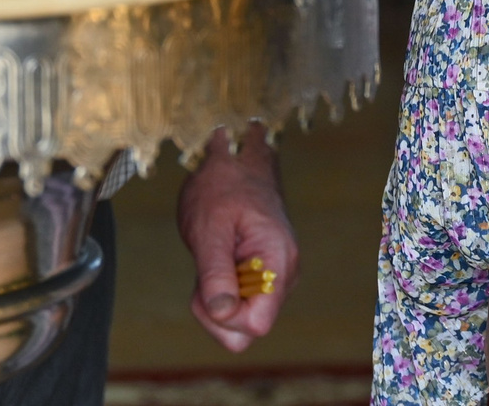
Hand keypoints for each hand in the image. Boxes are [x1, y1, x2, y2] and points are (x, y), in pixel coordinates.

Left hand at [176, 124, 296, 352]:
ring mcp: (276, 276)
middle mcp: (284, 275)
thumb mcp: (210, 228)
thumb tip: (221, 312)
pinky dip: (221, 291)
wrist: (235, 159)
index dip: (225, 316)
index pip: (257, 323)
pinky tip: (217, 262)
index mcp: (279, 262)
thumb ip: (216, 272)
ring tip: (210, 262)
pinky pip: (240, 303)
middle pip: (249, 328)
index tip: (207, 286)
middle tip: (204, 275)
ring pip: (243, 319)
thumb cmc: (222, 186)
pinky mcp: (264, 276)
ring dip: (216, 301)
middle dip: (217, 312)